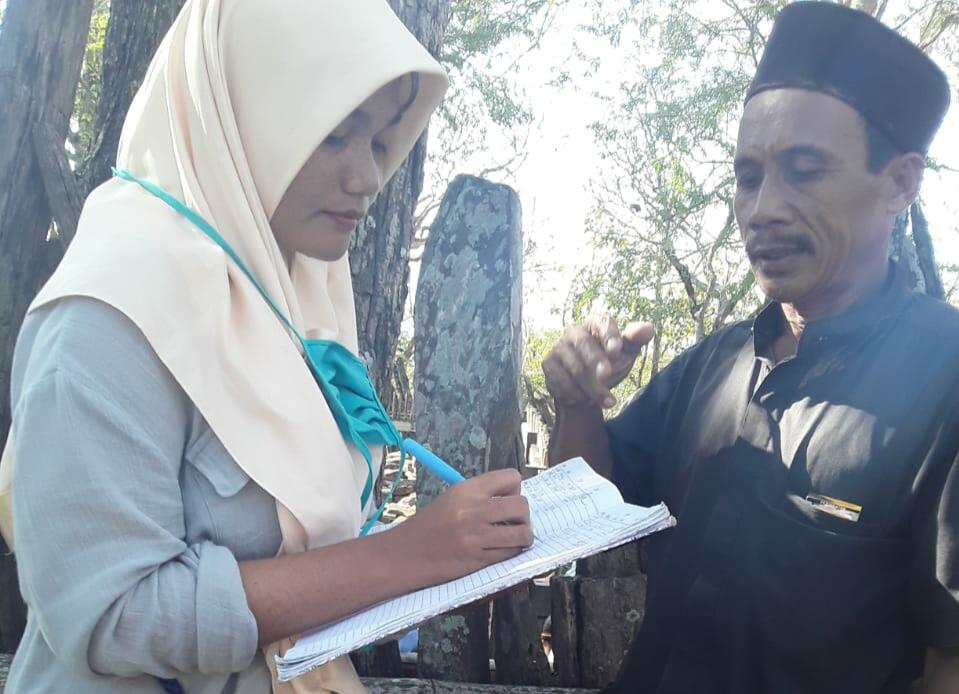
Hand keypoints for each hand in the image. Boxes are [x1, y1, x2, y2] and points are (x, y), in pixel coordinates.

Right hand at [397, 469, 532, 584]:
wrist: (404, 555)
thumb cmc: (427, 526)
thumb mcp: (450, 499)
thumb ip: (479, 496)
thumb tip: (513, 498)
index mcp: (465, 490)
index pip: (511, 478)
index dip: (515, 489)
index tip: (506, 499)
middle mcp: (473, 510)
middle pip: (521, 505)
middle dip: (523, 515)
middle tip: (513, 522)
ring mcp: (476, 536)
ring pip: (523, 533)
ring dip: (523, 536)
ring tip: (512, 538)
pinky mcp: (478, 560)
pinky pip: (511, 553)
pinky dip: (511, 551)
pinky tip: (500, 550)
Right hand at [542, 316, 653, 409]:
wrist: (585, 387)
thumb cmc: (608, 363)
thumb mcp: (625, 353)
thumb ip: (635, 340)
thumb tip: (648, 328)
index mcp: (595, 323)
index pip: (601, 323)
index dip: (609, 335)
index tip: (617, 349)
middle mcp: (574, 331)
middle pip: (583, 344)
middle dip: (595, 360)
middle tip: (607, 375)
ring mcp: (558, 347)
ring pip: (574, 367)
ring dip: (592, 387)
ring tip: (608, 401)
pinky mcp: (548, 363)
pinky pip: (561, 380)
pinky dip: (576, 393)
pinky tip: (585, 400)